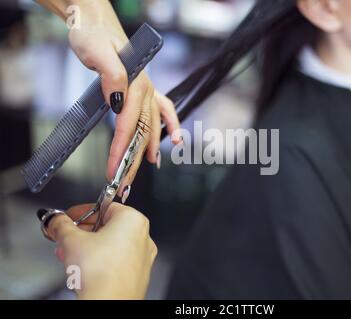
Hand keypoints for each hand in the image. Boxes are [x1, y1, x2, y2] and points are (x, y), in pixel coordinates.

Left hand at [37, 0, 180, 193]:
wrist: (96, 20)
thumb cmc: (93, 34)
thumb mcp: (98, 53)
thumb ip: (113, 77)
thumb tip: (119, 103)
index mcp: (135, 84)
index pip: (128, 126)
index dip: (120, 151)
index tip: (113, 172)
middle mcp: (146, 89)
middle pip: (142, 133)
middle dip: (133, 160)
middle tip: (124, 184)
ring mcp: (148, 90)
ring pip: (152, 127)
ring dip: (151, 150)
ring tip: (149, 169)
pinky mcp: (145, 88)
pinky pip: (164, 110)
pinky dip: (172, 125)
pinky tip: (176, 140)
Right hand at [46, 203, 156, 299]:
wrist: (109, 301)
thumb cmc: (100, 272)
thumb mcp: (71, 240)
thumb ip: (61, 225)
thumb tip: (56, 220)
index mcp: (133, 220)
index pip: (104, 207)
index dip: (81, 212)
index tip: (67, 217)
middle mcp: (143, 236)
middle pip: (107, 226)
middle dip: (82, 232)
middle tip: (65, 236)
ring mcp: (142, 256)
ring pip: (111, 245)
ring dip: (88, 247)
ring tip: (69, 253)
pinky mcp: (138, 274)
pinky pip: (117, 260)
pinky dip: (100, 260)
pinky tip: (83, 268)